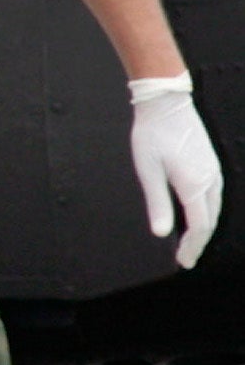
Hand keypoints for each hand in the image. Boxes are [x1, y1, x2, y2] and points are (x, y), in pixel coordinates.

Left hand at [130, 77, 221, 268]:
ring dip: (204, 228)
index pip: (199, 225)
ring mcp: (213, 170)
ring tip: (191, 243)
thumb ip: (156, 202)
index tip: (184, 262)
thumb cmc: (152, 134)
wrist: (166, 103)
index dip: (192, 246)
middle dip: (199, 242)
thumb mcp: (148, 170)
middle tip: (186, 259)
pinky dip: (208, 212)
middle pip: (210, 220)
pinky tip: (198, 216)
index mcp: (194, 184)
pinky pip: (214, 196)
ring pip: (215, 208)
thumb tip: (161, 232)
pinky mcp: (211, 163)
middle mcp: (210, 179)